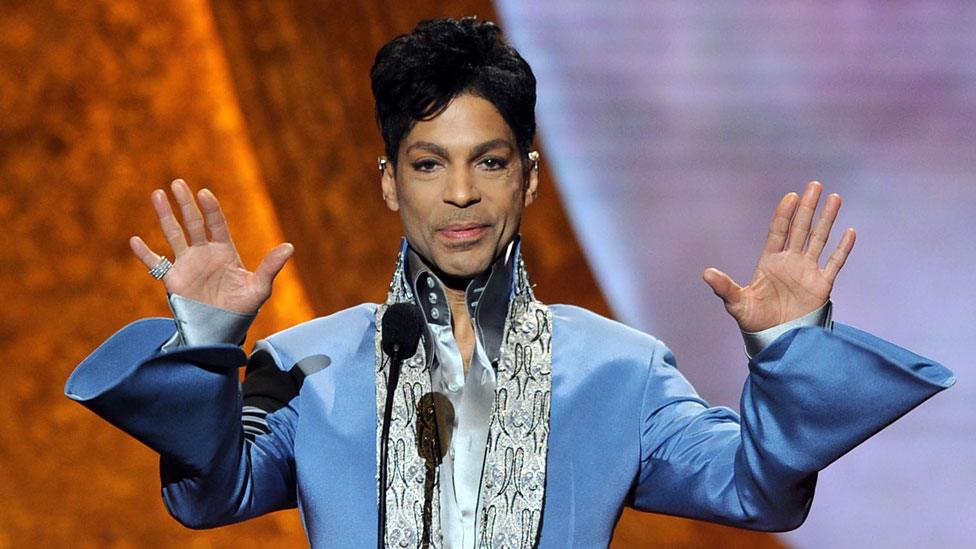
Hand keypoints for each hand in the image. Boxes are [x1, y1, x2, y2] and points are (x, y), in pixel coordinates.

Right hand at [129, 179, 293, 314]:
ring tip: (157, 194)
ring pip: (173, 234)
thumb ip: (270, 266)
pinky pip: (155, 264)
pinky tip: (134, 241)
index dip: (210, 209)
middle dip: (186, 203)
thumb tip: (290, 247)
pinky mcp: (173, 280)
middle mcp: (204, 253)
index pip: (216, 224)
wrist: (223, 330)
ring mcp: (187, 264)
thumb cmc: (243, 308)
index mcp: (224, 251)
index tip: (204, 194)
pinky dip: (144, 254)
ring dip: (165, 216)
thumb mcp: (259, 287)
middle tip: (178, 183)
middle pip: (193, 222)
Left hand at [703, 181, 854, 332]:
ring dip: (827, 220)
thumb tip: (706, 273)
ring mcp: (807, 271)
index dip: (785, 214)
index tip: (791, 196)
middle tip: (814, 185)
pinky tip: (850, 232)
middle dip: (807, 207)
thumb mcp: (736, 303)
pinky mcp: (821, 286)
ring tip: (835, 198)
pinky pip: (834, 263)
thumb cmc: (753, 320)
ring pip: (819, 239)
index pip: (778, 231)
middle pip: (800, 228)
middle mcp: (790, 262)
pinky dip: (843, 249)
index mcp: (769, 262)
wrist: (775, 339)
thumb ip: (724, 287)